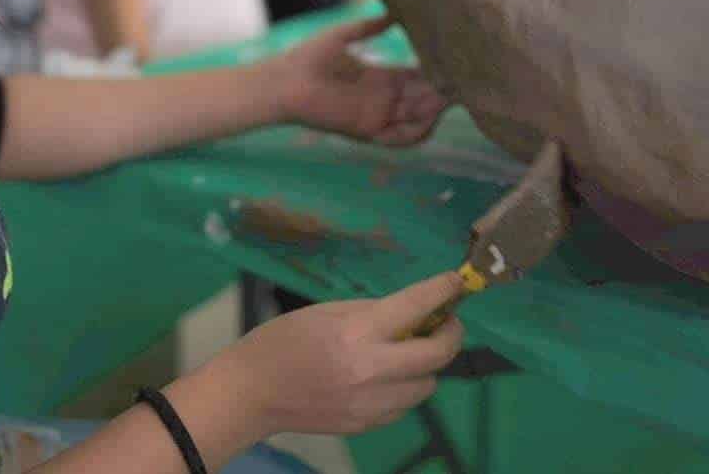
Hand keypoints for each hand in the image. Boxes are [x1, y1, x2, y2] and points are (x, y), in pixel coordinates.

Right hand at [213, 272, 466, 435]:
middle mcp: (372, 371)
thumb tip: (410, 311)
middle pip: (438, 355)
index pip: (416, 308)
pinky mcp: (367, 426)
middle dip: (451, 334)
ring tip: (408, 352)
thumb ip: (371, 312)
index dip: (443, 291)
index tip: (456, 282)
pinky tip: (385, 377)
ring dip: (426, 365)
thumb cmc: (282, 341)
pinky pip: (405, 406)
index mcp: (358, 334)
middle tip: (446, 322)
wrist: (252, 393)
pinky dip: (404, 388)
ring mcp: (371, 404)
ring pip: (427, 385)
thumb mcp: (325, 312)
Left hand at [267, 17, 448, 145]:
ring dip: (434, 109)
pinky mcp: (367, 130)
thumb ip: (369, 27)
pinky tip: (430, 117)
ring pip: (417, 118)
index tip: (455, 62)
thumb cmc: (307, 57)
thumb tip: (393, 12)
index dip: (436, 71)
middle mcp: (382, 99)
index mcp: (378, 78)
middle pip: (423, 97)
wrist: (283, 81)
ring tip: (450, 96)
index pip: (417, 77)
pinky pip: (400, 139)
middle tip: (464, 81)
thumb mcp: (343, 36)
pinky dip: (418, 131)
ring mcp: (376, 116)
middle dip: (443, 91)